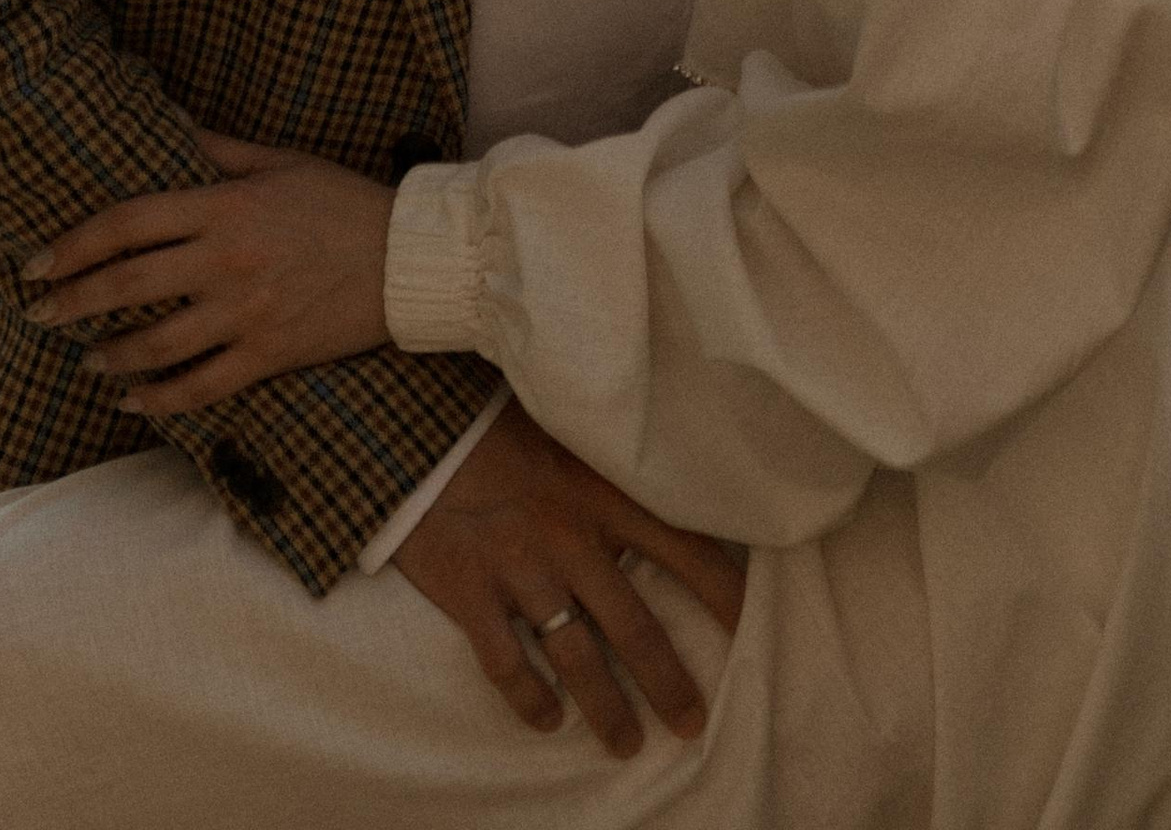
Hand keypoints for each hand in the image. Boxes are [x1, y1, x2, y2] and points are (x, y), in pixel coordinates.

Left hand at [22, 128, 393, 410]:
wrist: (408, 259)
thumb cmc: (344, 201)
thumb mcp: (282, 161)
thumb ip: (222, 150)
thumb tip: (174, 130)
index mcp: (225, 207)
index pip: (128, 224)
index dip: (74, 245)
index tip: (37, 263)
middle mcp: (226, 262)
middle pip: (128, 286)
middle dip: (73, 302)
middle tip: (39, 313)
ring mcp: (246, 314)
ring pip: (156, 343)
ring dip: (110, 354)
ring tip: (86, 358)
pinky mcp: (268, 355)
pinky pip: (200, 386)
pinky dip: (159, 399)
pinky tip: (132, 400)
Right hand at [393, 399, 744, 758]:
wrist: (414, 427)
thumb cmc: (498, 426)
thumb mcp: (569, 434)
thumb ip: (613, 469)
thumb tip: (675, 487)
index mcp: (603, 492)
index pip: (685, 549)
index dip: (725, 595)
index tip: (757, 632)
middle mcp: (570, 537)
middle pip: (636, 627)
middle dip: (669, 684)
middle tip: (694, 726)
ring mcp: (519, 569)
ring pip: (577, 659)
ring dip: (606, 710)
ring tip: (627, 745)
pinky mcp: (471, 592)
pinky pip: (508, 665)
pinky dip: (530, 701)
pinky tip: (547, 721)